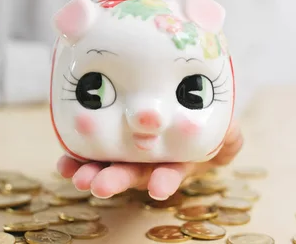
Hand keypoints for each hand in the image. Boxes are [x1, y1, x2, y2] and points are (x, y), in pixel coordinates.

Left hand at [56, 121, 243, 200]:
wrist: (178, 106)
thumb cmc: (200, 121)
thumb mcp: (220, 125)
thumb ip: (228, 132)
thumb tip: (232, 135)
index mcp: (176, 159)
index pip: (171, 172)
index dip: (165, 180)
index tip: (160, 188)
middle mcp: (149, 161)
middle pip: (133, 174)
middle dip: (117, 180)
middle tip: (100, 186)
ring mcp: (126, 153)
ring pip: (108, 165)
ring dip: (92, 173)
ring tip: (76, 176)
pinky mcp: (107, 140)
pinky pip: (89, 152)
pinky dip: (75, 158)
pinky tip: (64, 163)